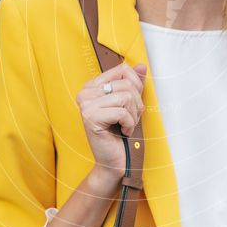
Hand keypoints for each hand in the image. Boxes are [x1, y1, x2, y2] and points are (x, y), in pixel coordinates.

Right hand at [76, 62, 146, 180]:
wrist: (115, 161)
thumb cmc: (122, 132)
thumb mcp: (130, 104)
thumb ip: (134, 84)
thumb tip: (141, 65)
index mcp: (93, 85)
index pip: (123, 69)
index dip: (137, 86)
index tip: (133, 104)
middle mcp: (85, 92)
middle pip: (126, 83)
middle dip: (136, 104)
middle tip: (130, 119)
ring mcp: (85, 104)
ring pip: (126, 96)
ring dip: (133, 115)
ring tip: (127, 125)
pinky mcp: (90, 117)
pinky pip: (122, 111)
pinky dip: (129, 123)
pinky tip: (123, 131)